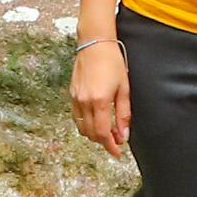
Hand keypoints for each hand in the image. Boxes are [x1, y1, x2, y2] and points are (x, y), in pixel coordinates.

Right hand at [69, 35, 130, 156]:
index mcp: (100, 101)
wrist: (94, 43)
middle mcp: (85, 102)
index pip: (103, 133)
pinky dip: (85, 124)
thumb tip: (124, 134)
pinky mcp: (72, 94)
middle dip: (104, 141)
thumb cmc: (112, 62)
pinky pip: (76, 117)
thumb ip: (124, 113)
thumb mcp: (124, 88)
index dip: (111, 147)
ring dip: (94, 134)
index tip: (117, 153)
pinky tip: (95, 120)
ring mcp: (76, 98)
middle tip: (117, 140)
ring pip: (82, 128)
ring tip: (107, 130)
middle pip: (92, 134)